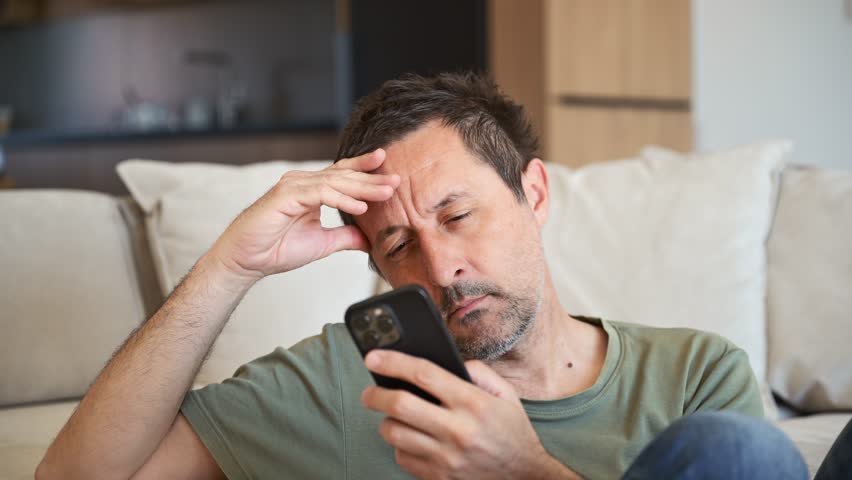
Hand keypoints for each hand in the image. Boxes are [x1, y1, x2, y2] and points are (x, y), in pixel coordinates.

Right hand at [206, 149, 398, 281]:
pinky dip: (341, 199)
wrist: (247, 261)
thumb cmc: (276, 249)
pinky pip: (319, 193)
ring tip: (385, 193)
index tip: (390, 170)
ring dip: (362, 188)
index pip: (343, 175)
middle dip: (371, 178)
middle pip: (343, 176)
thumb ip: (344, 237)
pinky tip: (360, 206)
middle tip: (397, 180)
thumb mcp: (322, 243)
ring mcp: (293, 186)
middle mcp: (302, 183)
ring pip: (334, 182)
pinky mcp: (285, 196)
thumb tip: (368, 239)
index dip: (365, 170)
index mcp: (311, 190)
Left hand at [361, 350, 576, 479]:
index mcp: (473, 403)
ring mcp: (446, 457)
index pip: (424, 374)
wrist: (524, 477)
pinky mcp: (438, 477)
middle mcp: (457, 430)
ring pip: (395, 434)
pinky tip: (411, 439)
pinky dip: (400, 446)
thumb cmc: (512, 432)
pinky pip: (402, 458)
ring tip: (392, 416)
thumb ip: (479, 371)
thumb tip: (449, 361)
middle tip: (369, 392)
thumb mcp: (505, 394)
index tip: (374, 357)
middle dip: (375, 394)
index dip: (393, 362)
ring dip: (386, 421)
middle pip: (400, 405)